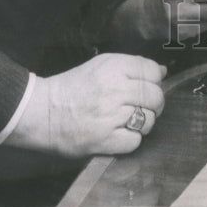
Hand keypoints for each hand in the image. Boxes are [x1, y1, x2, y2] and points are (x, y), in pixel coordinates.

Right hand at [10, 54, 166, 156]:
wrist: (44, 112)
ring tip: (128, 120)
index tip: (146, 86)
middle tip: (142, 106)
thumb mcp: (102, 65)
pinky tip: (120, 133)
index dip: (154, 80)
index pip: (152, 71)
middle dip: (154, 103)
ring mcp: (111, 116)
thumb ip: (133, 66)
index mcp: (114, 67)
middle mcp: (115, 90)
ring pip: (149, 120)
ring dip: (143, 122)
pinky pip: (135, 141)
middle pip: (155, 97)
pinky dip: (131, 139)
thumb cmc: (74, 86)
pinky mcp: (104, 140)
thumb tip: (162, 71)